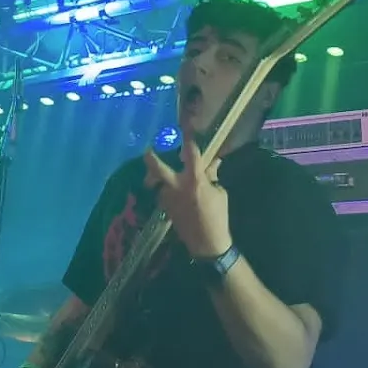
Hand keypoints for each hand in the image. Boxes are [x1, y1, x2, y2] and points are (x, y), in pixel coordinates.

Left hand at [143, 142, 233, 257]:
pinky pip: (162, 194)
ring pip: (158, 182)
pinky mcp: (164, 208)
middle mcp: (177, 186)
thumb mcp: (219, 193)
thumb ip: (211, 176)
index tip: (184, 124)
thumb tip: (212, 162)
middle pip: (157, 167)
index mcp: (195, 179)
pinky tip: (175, 196)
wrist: (206, 242)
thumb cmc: (218, 216)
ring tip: (163, 179)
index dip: (188, 136)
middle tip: (147, 150)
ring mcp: (168, 198)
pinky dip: (167, 191)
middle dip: (150, 158)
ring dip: (161, 180)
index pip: (191, 152)